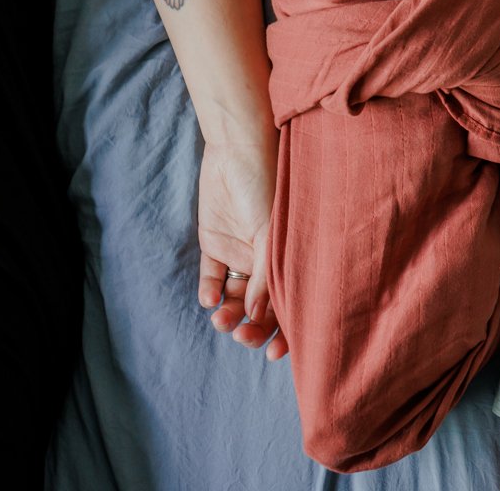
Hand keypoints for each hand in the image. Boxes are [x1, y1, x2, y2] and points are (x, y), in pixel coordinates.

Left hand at [196, 133, 288, 359]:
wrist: (237, 147)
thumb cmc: (267, 184)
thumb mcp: (271, 232)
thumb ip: (266, 275)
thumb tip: (257, 316)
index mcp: (290, 257)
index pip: (291, 303)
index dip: (286, 331)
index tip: (273, 352)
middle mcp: (266, 259)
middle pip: (260, 307)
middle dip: (251, 328)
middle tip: (239, 335)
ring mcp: (240, 252)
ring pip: (233, 296)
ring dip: (227, 313)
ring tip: (218, 319)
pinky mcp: (214, 242)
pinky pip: (211, 276)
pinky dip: (208, 291)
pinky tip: (208, 297)